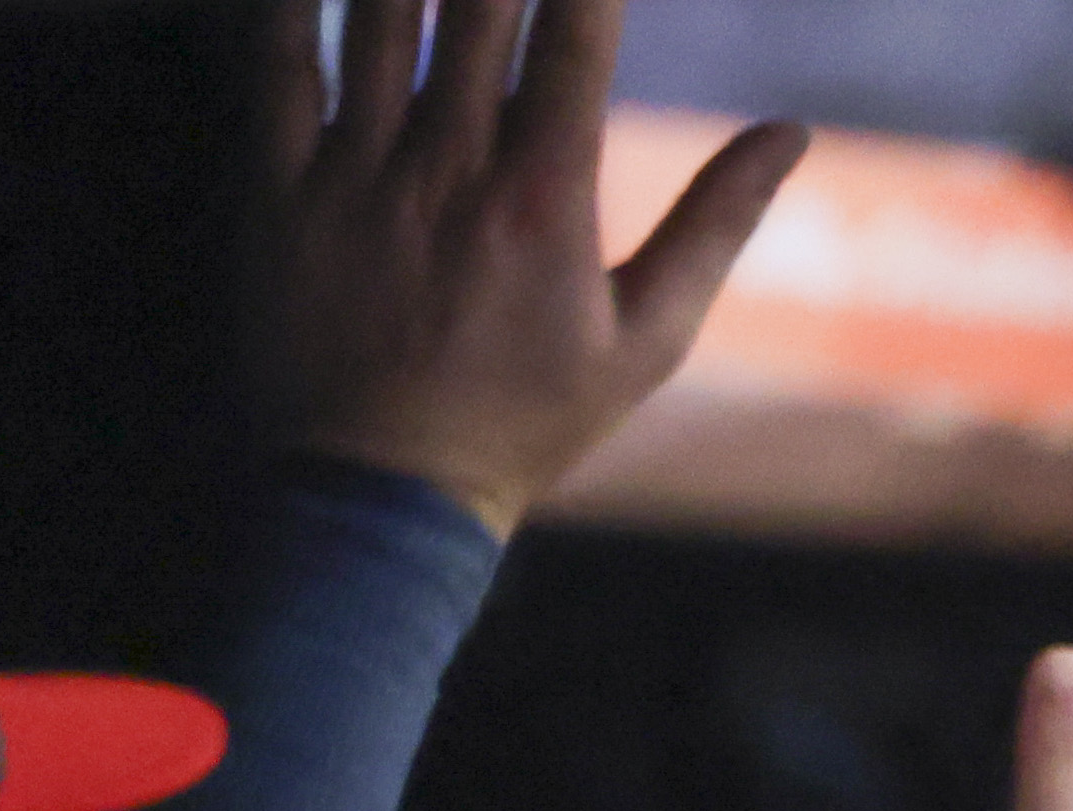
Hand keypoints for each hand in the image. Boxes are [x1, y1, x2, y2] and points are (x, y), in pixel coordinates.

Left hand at [261, 0, 804, 530]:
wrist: (382, 499)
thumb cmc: (526, 422)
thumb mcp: (646, 339)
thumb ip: (715, 224)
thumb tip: (793, 133)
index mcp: (546, 197)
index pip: (575, 33)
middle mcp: (450, 167)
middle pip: (477, 1)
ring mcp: (356, 173)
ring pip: (381, 13)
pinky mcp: (279, 189)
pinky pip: (278, 63)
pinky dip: (295, 1)